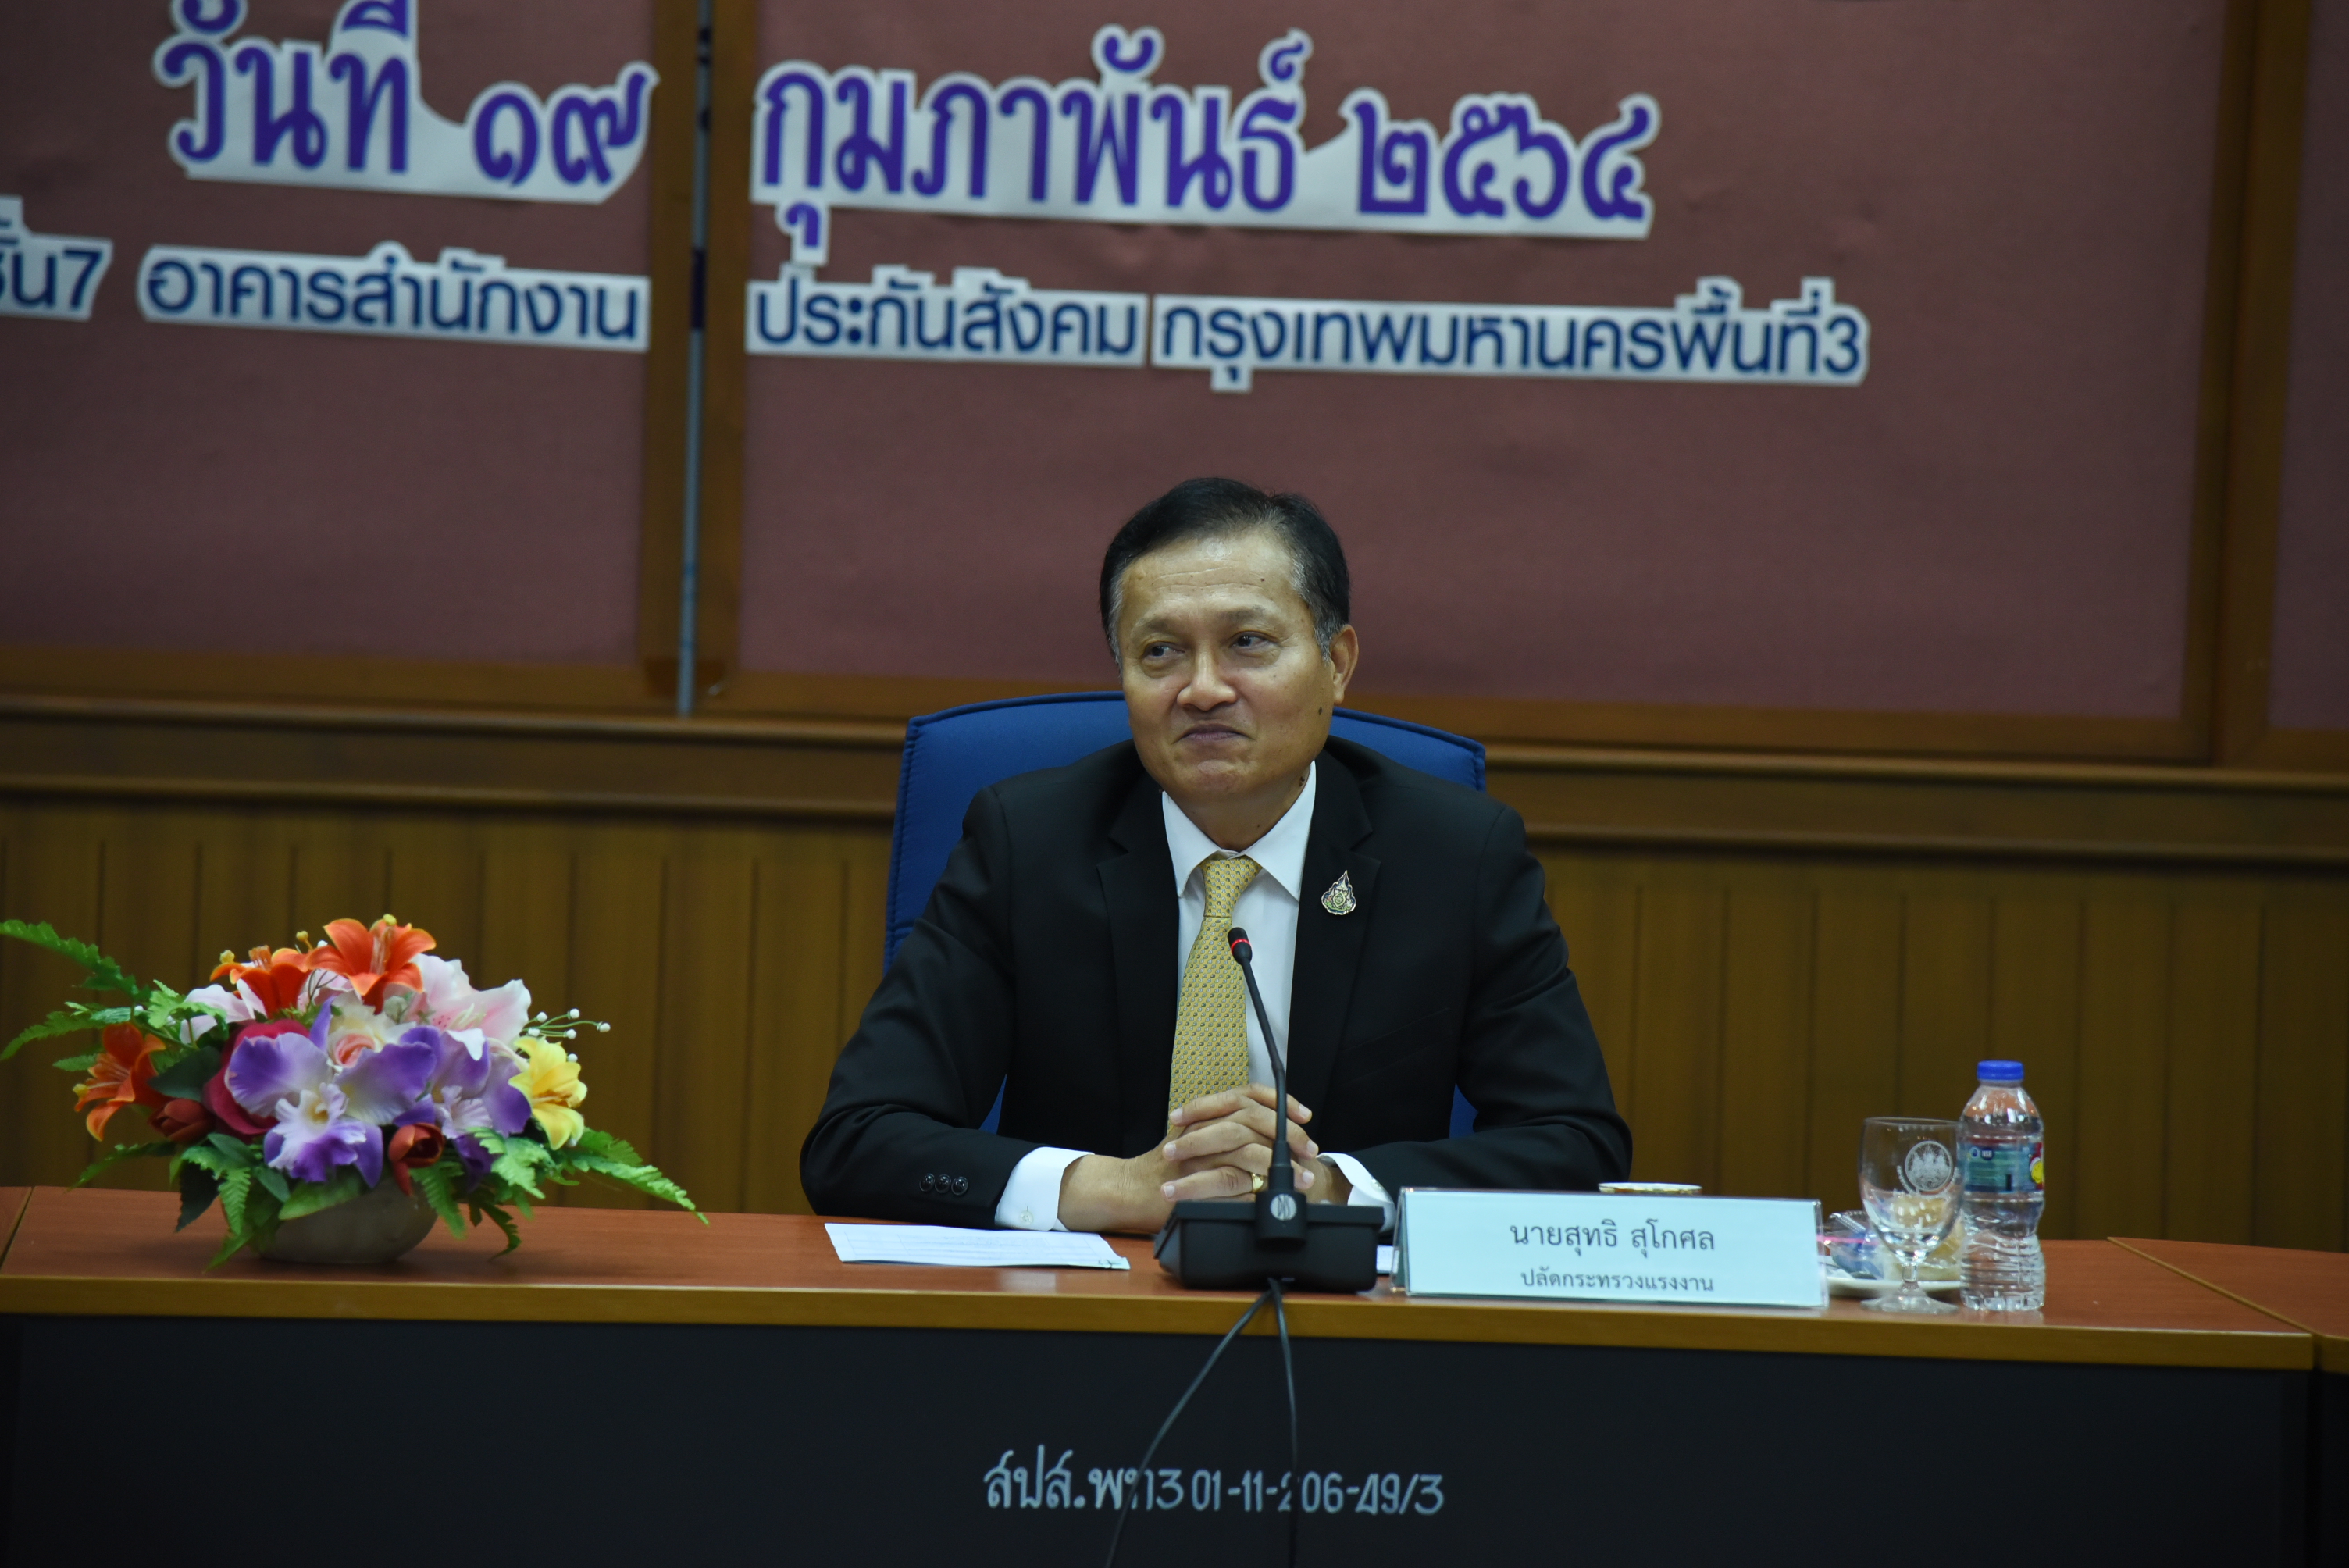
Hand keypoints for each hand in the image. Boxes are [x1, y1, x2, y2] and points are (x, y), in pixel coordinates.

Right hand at [1055, 1086, 1341, 1232]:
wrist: (1131, 1188)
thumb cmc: (1168, 1169)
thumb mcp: (1201, 1142)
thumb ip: (1231, 1136)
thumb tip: (1275, 1141)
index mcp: (1208, 1112)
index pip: (1249, 1094)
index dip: (1280, 1102)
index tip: (1305, 1115)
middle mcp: (1203, 1124)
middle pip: (1253, 1118)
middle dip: (1288, 1135)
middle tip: (1309, 1152)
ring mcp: (1196, 1150)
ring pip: (1246, 1149)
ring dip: (1278, 1166)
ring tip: (1300, 1180)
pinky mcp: (1192, 1177)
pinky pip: (1229, 1180)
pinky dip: (1254, 1189)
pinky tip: (1272, 1195)